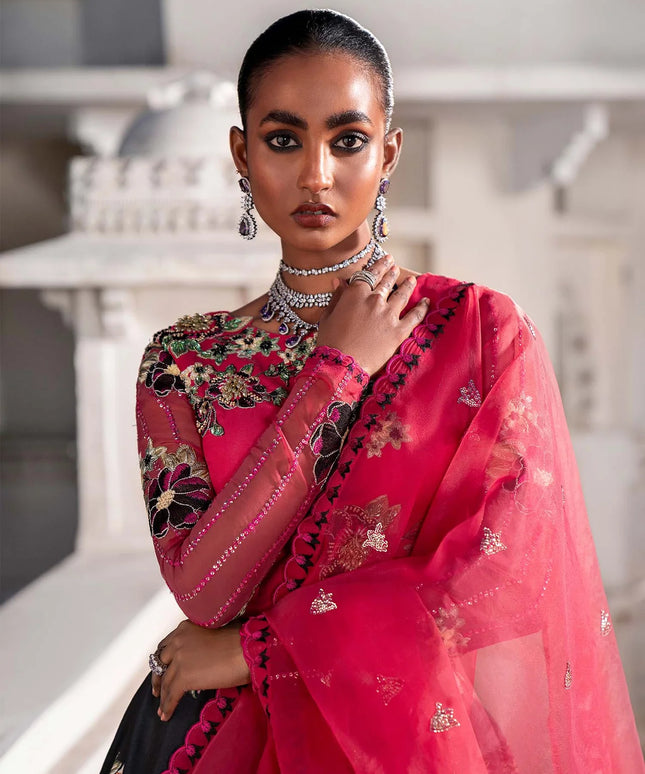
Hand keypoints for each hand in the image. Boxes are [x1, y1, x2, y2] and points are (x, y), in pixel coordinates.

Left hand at [151, 619, 250, 720]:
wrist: (246, 649)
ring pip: (165, 682)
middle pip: (160, 664)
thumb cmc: (239, 640)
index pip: (166, 646)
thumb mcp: (212, 633)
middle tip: (158, 690)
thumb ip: (198, 642)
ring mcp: (179, 660)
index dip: (163, 661)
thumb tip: (198, 659)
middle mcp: (178, 641)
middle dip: (158, 679)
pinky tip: (166, 715)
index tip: (163, 670)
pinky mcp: (184, 677)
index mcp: (184, 628)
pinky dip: (167, 707)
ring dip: (163, 697)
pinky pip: (171, 695)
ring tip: (161, 709)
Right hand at [316, 253, 428, 375]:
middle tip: (396, 267)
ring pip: (402, 295)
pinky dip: (422, 308)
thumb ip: (337, 297)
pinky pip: (414, 316)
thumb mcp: (328, 316)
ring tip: (412, 280)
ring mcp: (388, 315)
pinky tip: (426, 302)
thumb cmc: (330, 342)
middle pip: (387, 282)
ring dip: (408, 286)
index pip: (369, 274)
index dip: (378, 266)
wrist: (341, 364)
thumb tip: (339, 281)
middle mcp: (374, 300)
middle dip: (392, 273)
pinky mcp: (399, 331)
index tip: (385, 260)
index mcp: (355, 294)